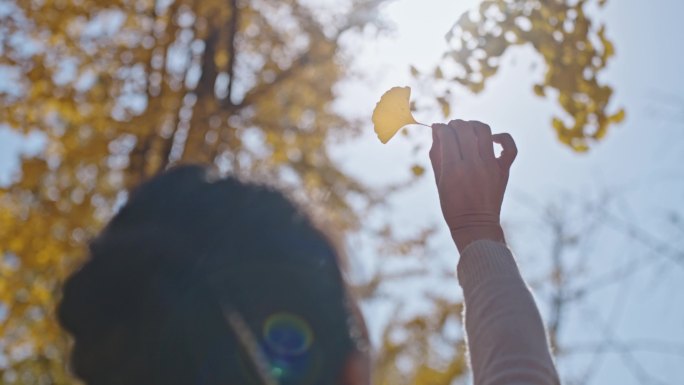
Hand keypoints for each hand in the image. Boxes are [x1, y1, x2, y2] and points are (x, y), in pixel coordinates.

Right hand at [429, 120, 516, 252]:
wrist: (475, 224)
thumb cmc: (452, 204)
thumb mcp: (438, 180)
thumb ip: (436, 154)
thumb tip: (436, 130)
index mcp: (453, 169)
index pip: (447, 134)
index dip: (441, 128)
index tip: (438, 129)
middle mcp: (473, 164)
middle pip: (464, 129)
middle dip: (455, 124)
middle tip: (451, 129)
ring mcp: (490, 166)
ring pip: (484, 131)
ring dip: (473, 125)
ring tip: (468, 130)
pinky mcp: (503, 170)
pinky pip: (509, 146)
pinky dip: (501, 137)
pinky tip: (491, 139)